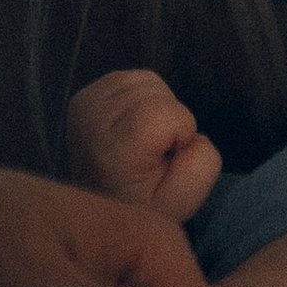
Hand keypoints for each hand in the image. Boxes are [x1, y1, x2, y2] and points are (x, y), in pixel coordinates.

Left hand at [69, 68, 222, 222]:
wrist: (105, 207)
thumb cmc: (145, 205)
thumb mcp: (185, 201)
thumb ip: (202, 164)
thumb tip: (191, 133)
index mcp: (113, 148)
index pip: (165, 112)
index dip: (180, 133)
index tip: (165, 158)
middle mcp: (91, 119)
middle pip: (158, 93)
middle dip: (170, 119)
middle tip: (153, 152)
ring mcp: (85, 103)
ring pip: (149, 82)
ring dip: (158, 108)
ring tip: (144, 140)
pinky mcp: (84, 95)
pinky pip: (134, 79)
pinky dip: (144, 99)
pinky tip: (134, 126)